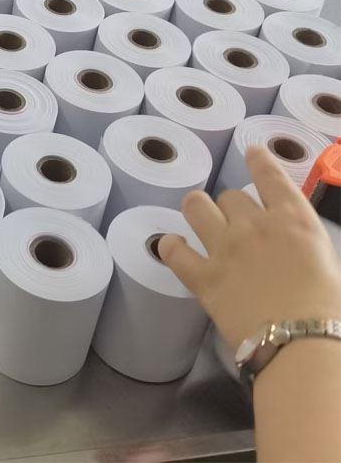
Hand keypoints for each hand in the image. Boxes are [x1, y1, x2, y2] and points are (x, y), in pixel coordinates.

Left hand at [159, 146, 340, 350]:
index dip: (258, 159)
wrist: (304, 344)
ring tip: (199, 218)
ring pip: (196, 207)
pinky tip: (173, 247)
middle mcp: (255, 225)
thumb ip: (307, 246)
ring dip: (198, 210)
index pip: (270, 175)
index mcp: (294, 220)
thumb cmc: (331, 311)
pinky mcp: (203, 276)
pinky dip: (171, 247)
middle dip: (233, 206)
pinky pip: (173, 250)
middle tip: (238, 224)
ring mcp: (225, 248)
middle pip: (230, 195)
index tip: (251, 152)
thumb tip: (297, 248)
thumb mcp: (331, 265)